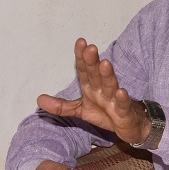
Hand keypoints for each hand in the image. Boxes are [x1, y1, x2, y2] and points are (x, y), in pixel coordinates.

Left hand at [37, 38, 151, 144]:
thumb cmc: (106, 114)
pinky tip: (121, 92)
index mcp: (91, 87)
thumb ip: (61, 106)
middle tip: (90, 48)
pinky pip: (122, 105)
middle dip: (93, 62)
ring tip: (105, 63)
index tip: (80, 42)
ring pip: (110, 85)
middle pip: (96, 74)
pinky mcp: (124, 113)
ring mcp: (114, 100)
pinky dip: (122, 99)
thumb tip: (38, 100)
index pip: (85, 70)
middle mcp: (102, 90)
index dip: (82, 57)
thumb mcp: (80, 110)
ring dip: (107, 75)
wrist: (130, 127)